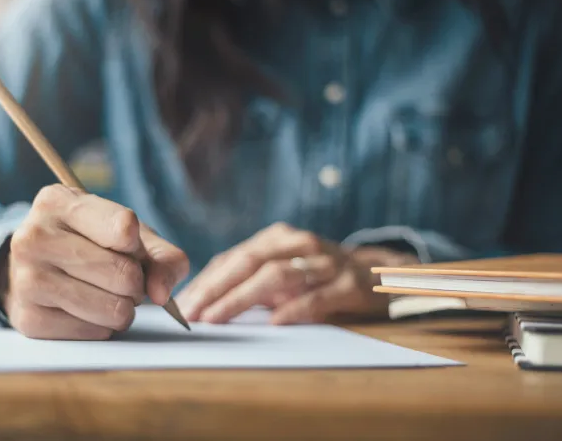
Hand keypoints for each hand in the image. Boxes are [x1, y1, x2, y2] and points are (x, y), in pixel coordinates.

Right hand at [0, 184, 188, 339]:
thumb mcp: (128, 234)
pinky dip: (102, 327)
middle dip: (135, 282)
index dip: (138, 245)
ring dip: (122, 308)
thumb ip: (162, 257)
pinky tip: (86, 309)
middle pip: (122, 273)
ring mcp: (26, 279)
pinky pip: (95, 333)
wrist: (36, 268)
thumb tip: (160, 293)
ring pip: (112, 309)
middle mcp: (34, 237)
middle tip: (122, 277)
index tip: (129, 245)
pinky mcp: (29, 318)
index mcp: (58, 202)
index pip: (124, 227)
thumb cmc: (91, 244)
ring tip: (107, 294)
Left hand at [176, 223, 416, 324]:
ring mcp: (324, 262)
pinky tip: (274, 322)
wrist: (380, 274)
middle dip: (215, 289)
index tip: (181, 304)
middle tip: (191, 313)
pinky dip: (294, 309)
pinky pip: (317, 296)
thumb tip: (203, 303)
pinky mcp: (348, 284)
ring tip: (217, 318)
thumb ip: (250, 282)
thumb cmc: (320, 277)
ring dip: (242, 299)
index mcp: (278, 239)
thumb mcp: (284, 271)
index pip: (233, 258)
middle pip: (249, 262)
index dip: (206, 281)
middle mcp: (298, 244)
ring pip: (276, 276)